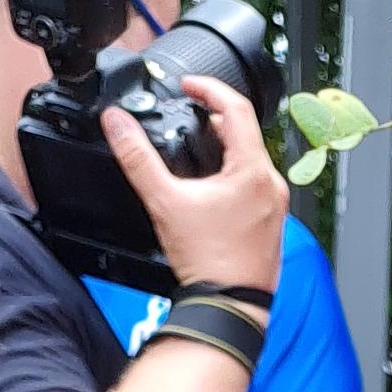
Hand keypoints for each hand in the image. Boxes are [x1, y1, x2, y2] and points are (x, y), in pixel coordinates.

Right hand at [108, 75, 286, 298]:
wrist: (230, 308)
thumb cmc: (209, 263)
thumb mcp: (164, 201)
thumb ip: (137, 157)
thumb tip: (116, 122)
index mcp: (253, 171)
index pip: (237, 108)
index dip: (209, 87)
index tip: (189, 84)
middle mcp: (272, 186)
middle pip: (245, 133)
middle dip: (214, 118)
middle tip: (188, 112)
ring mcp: (276, 207)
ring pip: (251, 159)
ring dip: (224, 146)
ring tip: (196, 146)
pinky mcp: (272, 224)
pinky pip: (254, 185)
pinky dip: (233, 173)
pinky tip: (211, 185)